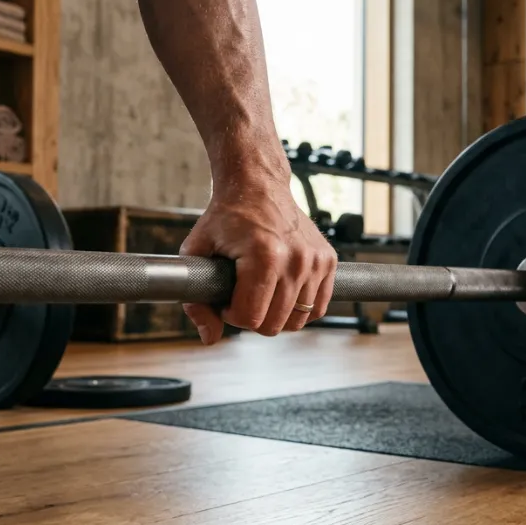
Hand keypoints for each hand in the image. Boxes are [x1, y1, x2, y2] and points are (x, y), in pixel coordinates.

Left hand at [180, 180, 337, 343]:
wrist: (259, 185)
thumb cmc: (226, 216)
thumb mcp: (197, 251)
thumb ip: (196, 301)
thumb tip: (209, 338)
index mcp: (264, 257)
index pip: (250, 318)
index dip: (231, 315)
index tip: (225, 298)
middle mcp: (296, 260)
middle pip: (274, 324)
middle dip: (253, 318)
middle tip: (242, 296)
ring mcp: (315, 261)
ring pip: (297, 320)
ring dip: (276, 315)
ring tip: (261, 294)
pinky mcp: (328, 260)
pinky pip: (318, 308)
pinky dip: (300, 310)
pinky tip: (282, 295)